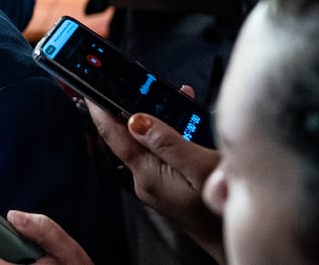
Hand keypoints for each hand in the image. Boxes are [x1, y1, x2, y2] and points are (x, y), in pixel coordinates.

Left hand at [85, 100, 223, 261]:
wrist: (231, 240)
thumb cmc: (222, 212)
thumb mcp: (200, 169)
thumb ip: (168, 143)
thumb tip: (136, 120)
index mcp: (147, 173)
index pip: (113, 136)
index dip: (99, 109)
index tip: (87, 87)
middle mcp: (144, 178)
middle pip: (126, 135)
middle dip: (125, 105)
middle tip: (127, 79)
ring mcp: (154, 182)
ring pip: (144, 140)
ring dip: (149, 115)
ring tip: (158, 90)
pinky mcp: (165, 183)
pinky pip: (158, 150)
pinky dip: (165, 130)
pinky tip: (182, 114)